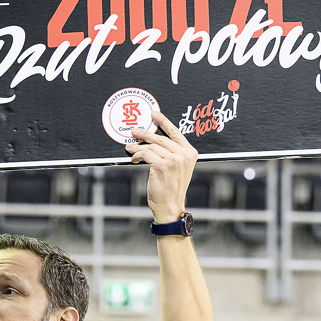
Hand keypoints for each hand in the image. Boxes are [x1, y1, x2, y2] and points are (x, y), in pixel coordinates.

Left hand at [125, 107, 197, 223]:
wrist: (170, 206)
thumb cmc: (171, 189)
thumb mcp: (177, 169)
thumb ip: (171, 154)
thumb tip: (152, 141)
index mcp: (190, 153)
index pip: (175, 132)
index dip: (163, 121)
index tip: (154, 114)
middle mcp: (184, 154)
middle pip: (161, 138)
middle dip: (145, 134)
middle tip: (134, 131)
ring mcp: (174, 159)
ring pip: (151, 146)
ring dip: (138, 147)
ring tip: (129, 147)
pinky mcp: (162, 165)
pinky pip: (146, 154)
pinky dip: (137, 155)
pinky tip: (134, 159)